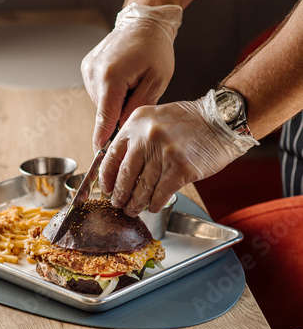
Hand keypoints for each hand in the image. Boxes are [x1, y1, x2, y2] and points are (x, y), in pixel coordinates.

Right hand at [81, 3, 182, 150]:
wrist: (144, 21)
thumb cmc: (155, 49)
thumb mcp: (157, 81)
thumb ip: (138, 107)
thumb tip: (124, 129)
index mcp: (111, 77)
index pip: (105, 118)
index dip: (103, 140)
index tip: (99, 157)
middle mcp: (94, 74)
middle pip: (105, 112)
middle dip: (120, 114)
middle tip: (139, 96)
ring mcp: (88, 70)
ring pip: (102, 103)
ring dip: (116, 103)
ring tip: (132, 84)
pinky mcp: (87, 68)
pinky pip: (99, 92)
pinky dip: (111, 93)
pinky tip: (123, 79)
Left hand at [98, 90, 258, 216]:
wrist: (222, 121)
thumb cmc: (191, 122)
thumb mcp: (156, 119)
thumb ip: (139, 138)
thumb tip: (122, 169)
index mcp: (137, 122)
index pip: (112, 155)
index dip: (107, 177)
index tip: (106, 188)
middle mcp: (147, 136)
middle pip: (126, 175)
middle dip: (120, 195)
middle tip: (118, 204)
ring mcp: (164, 153)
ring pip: (143, 188)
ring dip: (136, 203)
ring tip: (134, 209)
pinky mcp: (181, 168)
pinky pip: (161, 194)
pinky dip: (155, 204)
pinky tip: (153, 207)